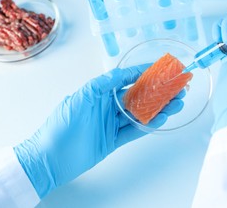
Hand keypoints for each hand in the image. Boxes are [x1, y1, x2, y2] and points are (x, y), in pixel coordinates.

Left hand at [14, 65, 183, 197]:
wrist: (50, 158)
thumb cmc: (61, 124)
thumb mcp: (80, 97)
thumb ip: (102, 84)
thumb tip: (121, 72)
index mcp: (99, 93)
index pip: (125, 79)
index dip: (143, 73)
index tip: (160, 69)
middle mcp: (107, 106)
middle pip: (137, 96)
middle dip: (157, 92)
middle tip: (176, 88)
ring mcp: (111, 124)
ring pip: (139, 113)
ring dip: (158, 108)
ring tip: (176, 103)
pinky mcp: (113, 140)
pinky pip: (135, 131)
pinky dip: (148, 125)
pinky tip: (161, 119)